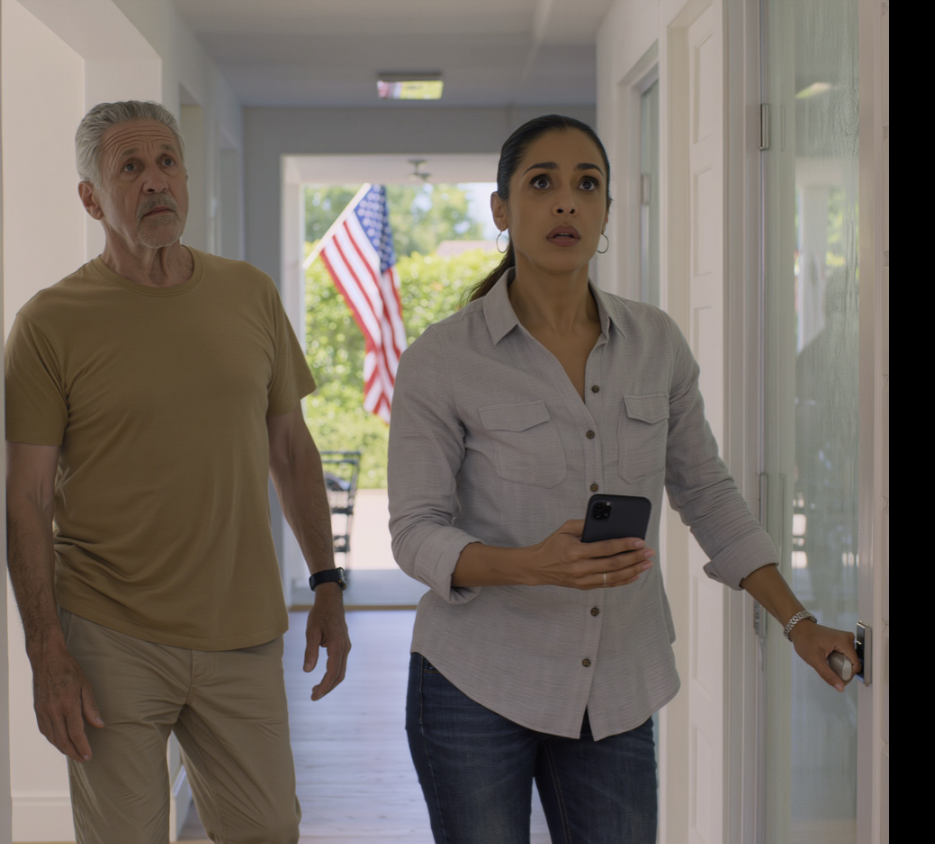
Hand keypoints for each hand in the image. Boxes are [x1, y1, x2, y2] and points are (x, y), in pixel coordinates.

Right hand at [30, 642, 103, 761]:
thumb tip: (99, 725)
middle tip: (83, 758)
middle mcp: (53, 711)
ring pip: (52, 737)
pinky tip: (60, 741)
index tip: (89, 756)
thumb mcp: (86, 685)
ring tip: (74, 752)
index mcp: (68, 704)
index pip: (76, 733)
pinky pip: (45, 730)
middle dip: (73, 752)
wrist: (47, 659)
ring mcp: (43, 711)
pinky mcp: (38, 710)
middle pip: (62, 740)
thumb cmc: (69, 670)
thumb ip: (91, 707)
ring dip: (63, 748)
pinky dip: (53, 739)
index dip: (82, 747)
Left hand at [303, 583, 351, 700]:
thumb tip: (307, 671)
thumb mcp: (311, 632)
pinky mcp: (344, 645)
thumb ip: (310, 652)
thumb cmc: (320, 615)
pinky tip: (323, 675)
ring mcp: (346, 647)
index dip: (323, 687)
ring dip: (330, 682)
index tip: (313, 696)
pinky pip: (340, 664)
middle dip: (327, 688)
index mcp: (337, 647)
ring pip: (341, 671)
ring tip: (316, 689)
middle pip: (338, 675)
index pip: (332, 673)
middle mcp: (345, 648)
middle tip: (313, 696)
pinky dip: (333, 673)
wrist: (331, 601)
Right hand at [525, 519, 654, 589]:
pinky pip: (608, 585)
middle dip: (634, 557)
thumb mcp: (565, 529)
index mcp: (575, 551)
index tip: (639, 541)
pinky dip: (624, 580)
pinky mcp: (584, 586)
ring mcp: (583, 580)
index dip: (625, 545)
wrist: (538, 566)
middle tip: (649, 552)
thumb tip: (608, 522)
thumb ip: (585, 524)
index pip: (606, 548)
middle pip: (614, 564)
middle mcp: (580, 568)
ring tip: (647, 563)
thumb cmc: (553, 545)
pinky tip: (635, 574)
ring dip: (633, 570)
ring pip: (614, 578)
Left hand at [790, 620, 861, 691]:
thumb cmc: (805, 641)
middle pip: (852, 662)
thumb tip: (841, 688)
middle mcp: (849, 638)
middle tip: (829, 671)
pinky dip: (838, 659)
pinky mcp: (841, 639)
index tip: (837, 679)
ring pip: (848, 659)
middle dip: (842, 670)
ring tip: (826, 664)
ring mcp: (845, 638)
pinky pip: (844, 654)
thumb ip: (828, 675)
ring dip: (839, 665)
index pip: (855, 665)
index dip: (848, 675)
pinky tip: (828, 659)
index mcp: (845, 642)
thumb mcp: (815, 660)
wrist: (799, 628)